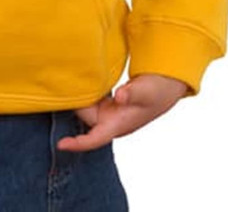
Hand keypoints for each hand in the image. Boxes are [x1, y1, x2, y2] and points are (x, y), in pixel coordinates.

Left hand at [57, 73, 188, 152]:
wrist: (165, 87)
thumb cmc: (157, 91)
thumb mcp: (146, 90)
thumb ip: (132, 93)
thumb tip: (119, 96)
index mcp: (119, 125)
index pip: (95, 139)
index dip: (78, 144)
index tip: (61, 144)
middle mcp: (112, 122)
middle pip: (86, 118)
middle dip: (77, 105)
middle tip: (68, 85)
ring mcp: (111, 114)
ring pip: (88, 110)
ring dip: (81, 100)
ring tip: (70, 83)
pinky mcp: (110, 105)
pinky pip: (93, 102)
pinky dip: (87, 95)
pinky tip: (83, 83)